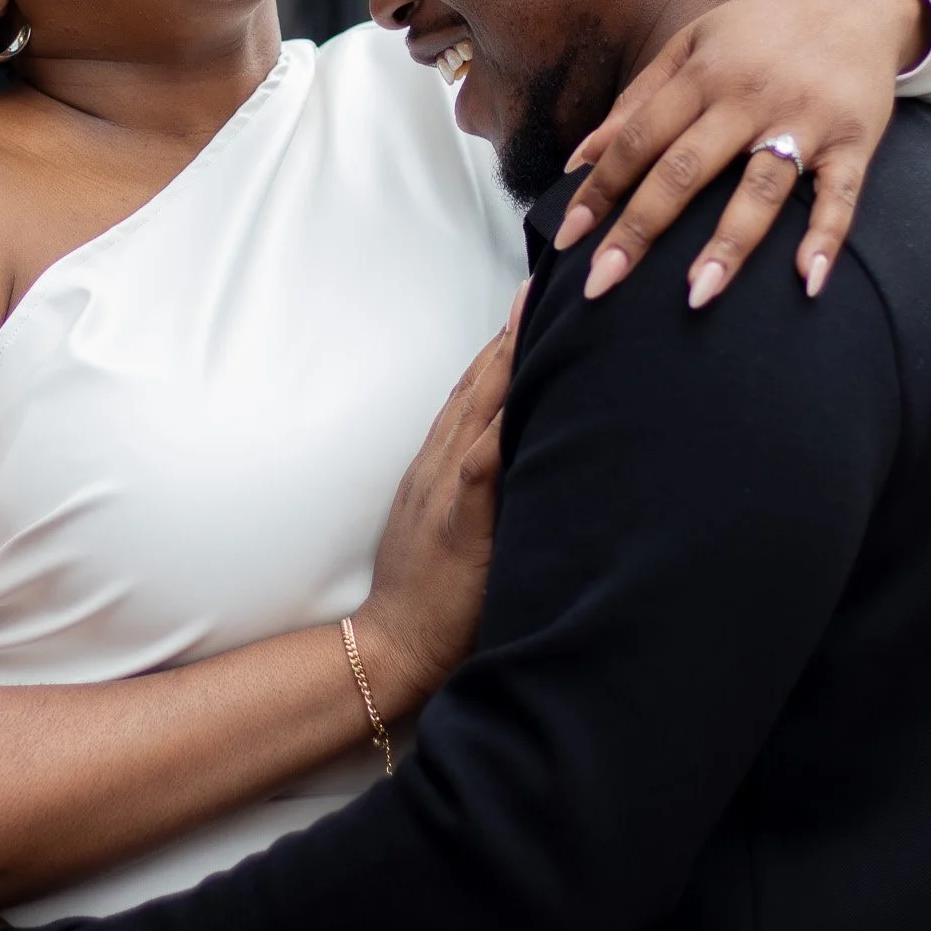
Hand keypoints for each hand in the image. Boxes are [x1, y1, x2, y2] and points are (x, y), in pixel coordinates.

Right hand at [353, 323, 516, 715]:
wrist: (392, 645)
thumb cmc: (432, 597)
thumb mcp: (451, 530)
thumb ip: (478, 493)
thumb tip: (521, 466)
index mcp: (437, 468)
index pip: (469, 394)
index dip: (496, 348)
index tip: (525, 305)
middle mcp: (438, 467)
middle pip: (474, 386)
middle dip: (506, 334)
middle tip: (538, 285)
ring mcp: (445, 490)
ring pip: (478, 411)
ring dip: (506, 361)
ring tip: (534, 316)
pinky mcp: (458, 521)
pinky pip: (480, 465)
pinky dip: (501, 428)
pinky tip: (523, 398)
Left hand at [555, 0, 929, 305]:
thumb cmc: (760, 28)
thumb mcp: (690, 44)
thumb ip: (636, 100)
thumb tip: (580, 157)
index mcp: (702, 76)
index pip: (639, 140)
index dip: (599, 189)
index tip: (567, 238)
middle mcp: (748, 99)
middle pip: (685, 171)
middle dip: (640, 229)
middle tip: (602, 282)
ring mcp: (804, 122)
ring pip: (761, 189)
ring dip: (729, 244)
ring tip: (696, 296)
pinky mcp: (854, 140)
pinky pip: (840, 195)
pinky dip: (826, 238)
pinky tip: (807, 281)